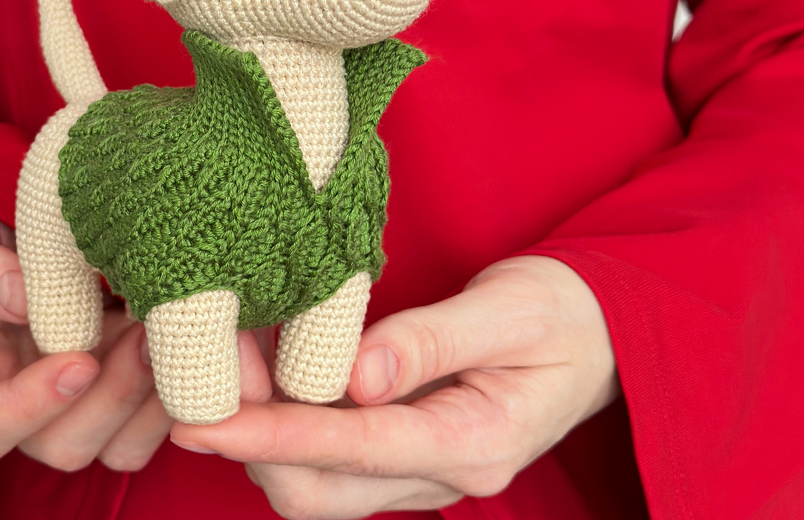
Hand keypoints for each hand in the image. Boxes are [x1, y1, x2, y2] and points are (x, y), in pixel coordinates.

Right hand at [0, 204, 171, 470]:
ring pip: (116, 445)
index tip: (77, 361)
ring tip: (168, 331)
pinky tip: (191, 341)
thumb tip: (17, 297)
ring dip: (149, 396)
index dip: (27, 409)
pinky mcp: (124, 401)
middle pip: (61, 444)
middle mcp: (20, 410)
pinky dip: (177, 394)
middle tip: (144, 333)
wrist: (23, 234)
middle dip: (111, 395)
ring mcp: (75, 411)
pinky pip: (153, 427)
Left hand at [171, 256, 619, 519]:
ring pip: (317, 486)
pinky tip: (270, 369)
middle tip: (208, 369)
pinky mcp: (407, 455)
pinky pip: (332, 459)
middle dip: (253, 440)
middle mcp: (444, 475)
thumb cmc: (562, 313)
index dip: (276, 434)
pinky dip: (289, 423)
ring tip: (232, 361)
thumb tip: (353, 375)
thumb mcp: (511, 310)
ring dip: (264, 434)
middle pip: (320, 492)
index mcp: (477, 442)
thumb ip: (432, 341)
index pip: (357, 449)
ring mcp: (424, 473)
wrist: (599, 334)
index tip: (204, 422)